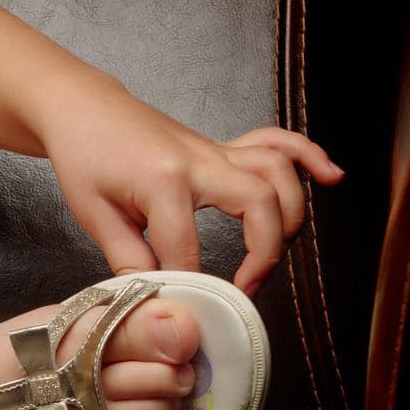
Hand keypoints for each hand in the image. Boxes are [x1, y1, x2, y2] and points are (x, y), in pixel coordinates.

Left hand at [35, 77, 344, 297]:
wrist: (80, 106)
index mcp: (162, 179)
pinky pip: (274, 141)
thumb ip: (128, 259)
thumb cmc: (83, 155)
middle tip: (242, 287)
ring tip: (274, 253)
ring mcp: (213, 150)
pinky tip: (330, 177)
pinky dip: (307, 155)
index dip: (184, 285)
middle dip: (262, 256)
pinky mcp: (220, 147)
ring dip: (289, 217)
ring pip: (276, 175)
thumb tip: (159, 297)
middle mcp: (198, 160)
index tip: (177, 304)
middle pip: (260, 206)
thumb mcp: (92, 213)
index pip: (187, 250)